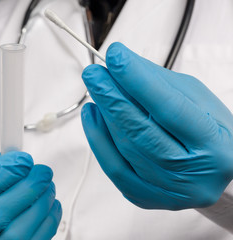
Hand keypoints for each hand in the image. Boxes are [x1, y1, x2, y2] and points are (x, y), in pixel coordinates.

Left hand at [81, 42, 232, 209]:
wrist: (214, 169)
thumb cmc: (207, 130)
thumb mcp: (195, 99)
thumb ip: (158, 82)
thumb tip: (121, 64)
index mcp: (215, 145)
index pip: (169, 108)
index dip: (138, 81)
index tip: (116, 56)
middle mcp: (192, 174)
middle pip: (141, 132)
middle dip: (112, 97)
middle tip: (94, 73)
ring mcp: (167, 190)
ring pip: (125, 149)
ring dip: (104, 115)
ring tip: (95, 89)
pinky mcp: (145, 197)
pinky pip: (113, 168)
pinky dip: (98, 139)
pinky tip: (92, 115)